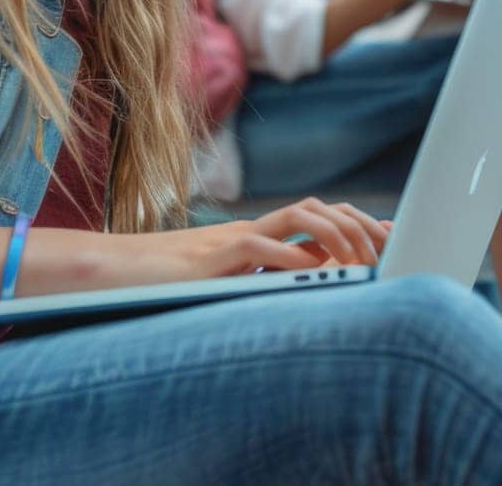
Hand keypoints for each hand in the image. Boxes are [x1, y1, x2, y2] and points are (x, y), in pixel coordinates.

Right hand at [131, 199, 391, 282]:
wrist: (111, 273)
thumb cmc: (163, 285)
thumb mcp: (224, 287)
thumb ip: (261, 283)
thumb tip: (307, 291)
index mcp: (256, 240)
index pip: (319, 220)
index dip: (358, 226)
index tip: (391, 240)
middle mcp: (250, 231)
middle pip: (319, 211)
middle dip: (358, 227)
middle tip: (384, 252)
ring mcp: (231, 239)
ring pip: (298, 216)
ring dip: (333, 235)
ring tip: (355, 261)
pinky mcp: (211, 255)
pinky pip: (258, 246)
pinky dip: (288, 256)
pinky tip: (311, 270)